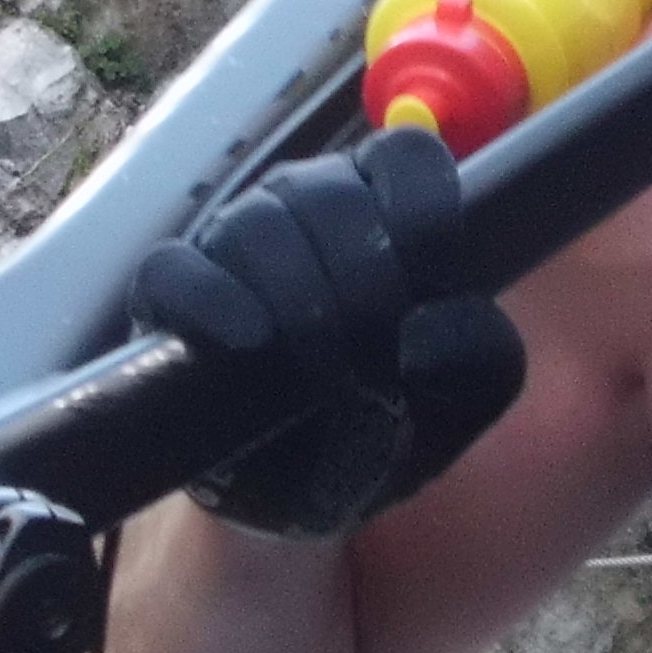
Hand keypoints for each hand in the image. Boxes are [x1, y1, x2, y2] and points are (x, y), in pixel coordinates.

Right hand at [127, 127, 529, 536]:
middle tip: (375, 358)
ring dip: (298, 303)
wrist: (302, 495)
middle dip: (364, 284)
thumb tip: (435, 326)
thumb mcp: (459, 403)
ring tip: (323, 375)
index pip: (406, 157)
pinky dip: (212, 300)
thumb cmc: (386, 423)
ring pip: (256, 227)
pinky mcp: (169, 293)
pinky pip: (176, 269)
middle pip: (330, 193)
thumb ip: (482, 357)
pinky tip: (250, 341)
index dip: (424, 213)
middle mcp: (305, 206)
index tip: (433, 284)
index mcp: (384, 208)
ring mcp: (232, 242)